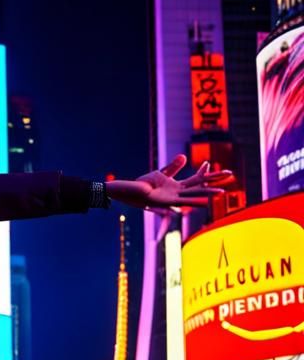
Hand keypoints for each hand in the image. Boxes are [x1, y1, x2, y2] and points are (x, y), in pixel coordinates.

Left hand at [106, 155, 231, 212]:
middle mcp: (177, 193)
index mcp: (176, 187)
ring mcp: (172, 197)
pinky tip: (204, 202)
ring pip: (194, 195)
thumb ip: (173, 167)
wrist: (128, 191)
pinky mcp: (165, 200)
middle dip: (215, 181)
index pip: (196, 179)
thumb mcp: (160, 174)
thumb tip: (185, 157)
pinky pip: (181, 200)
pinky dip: (193, 201)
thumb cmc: (142, 186)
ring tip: (223, 192)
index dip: (205, 172)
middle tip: (231, 174)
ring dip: (208, 193)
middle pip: (200, 186)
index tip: (212, 163)